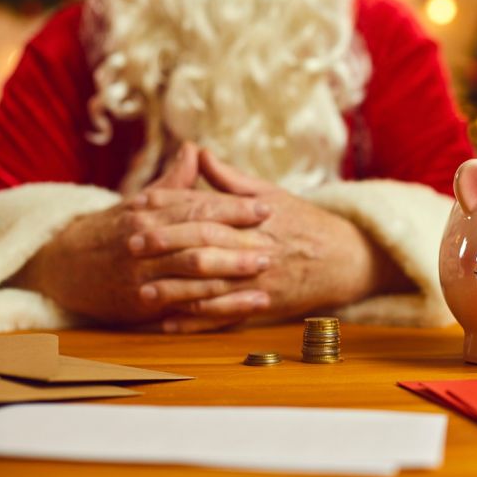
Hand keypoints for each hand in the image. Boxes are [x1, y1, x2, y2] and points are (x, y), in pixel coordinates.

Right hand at [9, 144, 272, 326]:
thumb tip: (196, 150)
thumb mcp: (140, 202)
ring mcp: (143, 272)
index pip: (200, 206)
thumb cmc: (113, 230)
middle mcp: (145, 239)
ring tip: (264, 269)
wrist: (67, 265)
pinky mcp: (142, 302)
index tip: (267, 208)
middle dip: (240, 240)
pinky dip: (215, 303)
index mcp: (149, 211)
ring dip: (232, 270)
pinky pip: (184, 302)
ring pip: (194, 269)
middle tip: (274, 242)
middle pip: (200, 237)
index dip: (236, 208)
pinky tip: (239, 303)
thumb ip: (174, 182)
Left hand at [157, 150, 413, 331]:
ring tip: (142, 290)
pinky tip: (170, 322)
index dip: (172, 207)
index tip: (139, 205)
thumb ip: (232, 180)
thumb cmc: (306, 223)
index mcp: (257, 218)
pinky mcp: (264, 305)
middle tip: (130, 245)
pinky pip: (226, 315)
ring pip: (212, 285)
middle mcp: (257, 248)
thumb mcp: (273, 194)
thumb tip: (198, 154)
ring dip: (175, 289)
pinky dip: (198, 320)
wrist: (346, 259)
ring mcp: (260, 280)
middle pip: (205, 246)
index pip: (207, 209)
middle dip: (166, 245)